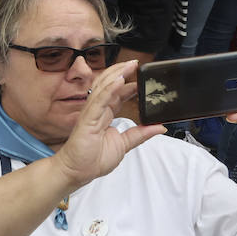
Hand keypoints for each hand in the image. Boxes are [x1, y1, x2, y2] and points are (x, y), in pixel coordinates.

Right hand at [50, 61, 163, 191]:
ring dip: (116, 75)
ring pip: (103, 88)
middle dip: (121, 73)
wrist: (77, 172)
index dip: (128, 85)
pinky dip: (109, 90)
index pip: (117, 95)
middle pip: (108, 85)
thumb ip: (140, 134)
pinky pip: (99, 101)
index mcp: (104, 115)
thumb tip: (159, 127)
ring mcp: (91, 114)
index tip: (141, 79)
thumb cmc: (92, 159)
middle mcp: (97, 111)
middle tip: (135, 63)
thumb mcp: (124, 145)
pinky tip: (119, 81)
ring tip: (129, 66)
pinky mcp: (88, 120)